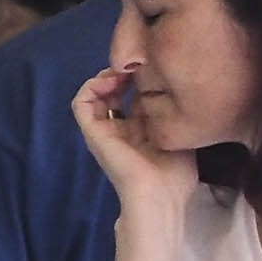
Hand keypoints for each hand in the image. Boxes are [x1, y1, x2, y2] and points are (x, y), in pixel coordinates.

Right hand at [68, 60, 194, 222]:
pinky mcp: (93, 133)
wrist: (160, 196)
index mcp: (142, 131)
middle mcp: (121, 129)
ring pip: (95, 94)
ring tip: (123, 71)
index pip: (136, 96)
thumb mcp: (180, 135)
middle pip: (115, 91)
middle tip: (139, 64)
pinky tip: (111, 81)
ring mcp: (105, 131)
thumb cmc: (176, 175)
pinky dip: (91, 87)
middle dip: (125, 73)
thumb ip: (174, 113)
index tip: (156, 67)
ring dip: (106, 76)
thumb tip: (170, 87)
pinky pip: (81, 104)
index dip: (144, 78)